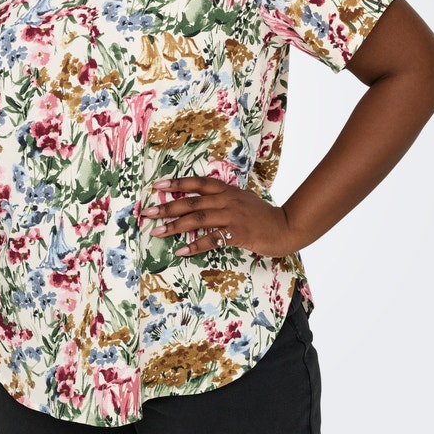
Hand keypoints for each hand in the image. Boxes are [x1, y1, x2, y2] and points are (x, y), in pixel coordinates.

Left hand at [141, 176, 292, 257]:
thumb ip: (223, 199)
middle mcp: (227, 200)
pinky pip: (212, 239)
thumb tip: (201, 202)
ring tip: (157, 232)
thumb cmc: (262, 216)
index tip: (156, 185)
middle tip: (147, 213)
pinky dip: (195, 245)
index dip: (176, 183)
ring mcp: (233, 216)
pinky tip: (181, 251)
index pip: (197, 183)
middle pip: (192, 202)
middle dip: (167, 207)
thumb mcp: (242, 200)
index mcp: (227, 190)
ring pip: (198, 219)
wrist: (286, 227)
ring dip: (175, 226)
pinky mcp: (238, 233)